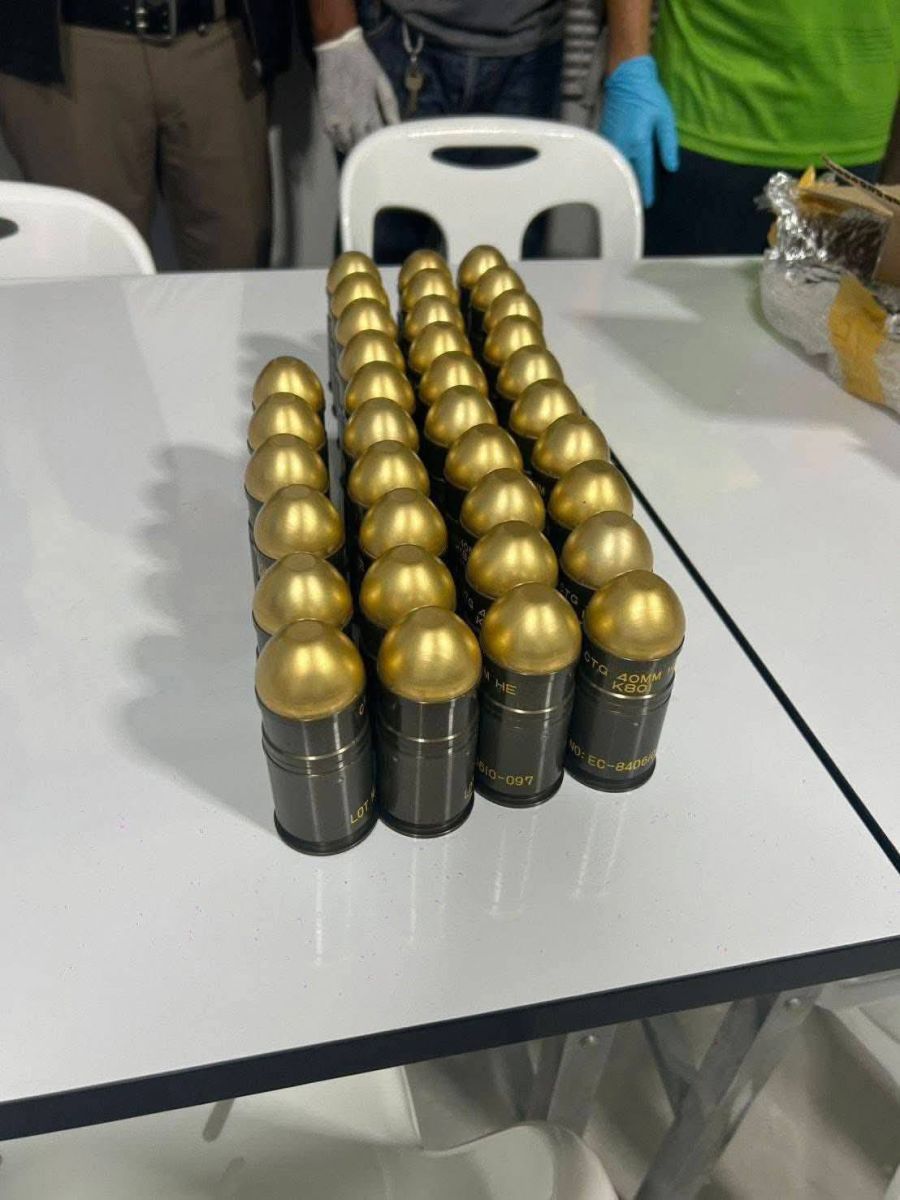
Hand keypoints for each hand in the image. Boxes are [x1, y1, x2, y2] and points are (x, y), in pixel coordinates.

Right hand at [315, 26, 400, 153]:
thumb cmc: (364, 64)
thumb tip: (398, 127)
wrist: (338, 48)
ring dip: (354, 151)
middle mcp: (353, 118)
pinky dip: (340, 144)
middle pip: (362, 146)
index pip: (378, 138)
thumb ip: (390, 106)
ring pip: (347, 145)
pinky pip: (333, 137)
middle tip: (377, 160)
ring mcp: (338, 118)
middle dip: (370, 154)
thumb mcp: (382, 82)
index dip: (383, 148)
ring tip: (363, 157)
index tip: (389, 154)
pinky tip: (347, 145)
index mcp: (370, 110)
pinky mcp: (326, 115)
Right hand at [599, 55, 677, 207]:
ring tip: (628, 193)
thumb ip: (668, 144)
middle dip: (633, 189)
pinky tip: (619, 175)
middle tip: (637, 203)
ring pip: (617, 169)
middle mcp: (623, 146)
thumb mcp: (665, 117)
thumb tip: (671, 167)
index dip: (647, 190)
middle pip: (627, 175)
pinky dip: (615, 169)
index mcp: (639, 142)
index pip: (644, 173)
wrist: (626, 77)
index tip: (649, 204)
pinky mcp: (605, 138)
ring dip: (622, 180)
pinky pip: (610, 160)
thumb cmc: (649, 95)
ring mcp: (612, 143)